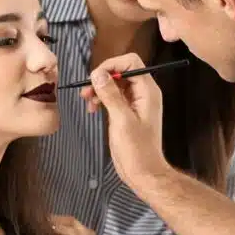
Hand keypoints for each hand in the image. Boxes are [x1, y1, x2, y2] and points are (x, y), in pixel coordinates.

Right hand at [80, 53, 167, 187]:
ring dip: (100, 89)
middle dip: (103, 78)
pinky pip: (114, 97)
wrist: (143, 172)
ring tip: (87, 100)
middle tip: (86, 91)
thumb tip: (97, 73)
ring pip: (115, 84)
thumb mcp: (121, 120)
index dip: (112, 65)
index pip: (131, 63)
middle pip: (122, 71)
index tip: (95, 77)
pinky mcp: (127, 112)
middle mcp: (143, 93)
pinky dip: (102, 99)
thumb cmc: (137, 149)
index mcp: (148, 91)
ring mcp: (136, 103)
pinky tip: (92, 108)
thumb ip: (111, 95)